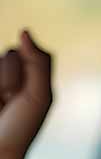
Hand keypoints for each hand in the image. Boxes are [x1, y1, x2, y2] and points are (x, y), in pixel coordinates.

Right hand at [0, 30, 52, 158]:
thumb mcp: (39, 96)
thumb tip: (24, 30)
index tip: (22, 96)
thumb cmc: (20, 128)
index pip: (19, 52)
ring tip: (0, 106)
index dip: (21, 72)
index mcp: (24, 75)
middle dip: (9, 79)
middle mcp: (4, 75)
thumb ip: (38, 63)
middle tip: (10, 103)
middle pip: (7, 55)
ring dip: (1, 85)